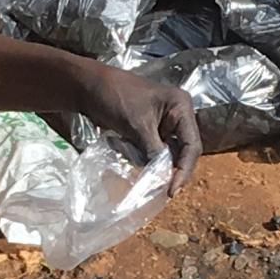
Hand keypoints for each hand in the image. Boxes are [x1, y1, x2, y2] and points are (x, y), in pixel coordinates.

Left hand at [73, 64, 204, 191]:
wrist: (87, 87)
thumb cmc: (115, 96)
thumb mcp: (137, 125)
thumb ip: (153, 152)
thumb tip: (163, 177)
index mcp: (181, 107)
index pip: (191, 145)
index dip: (184, 170)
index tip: (171, 191)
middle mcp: (176, 116)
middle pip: (181, 152)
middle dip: (166, 166)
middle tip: (156, 186)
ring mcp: (162, 125)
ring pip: (163, 155)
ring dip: (148, 160)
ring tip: (128, 152)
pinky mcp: (147, 131)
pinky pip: (149, 152)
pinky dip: (138, 155)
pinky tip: (121, 145)